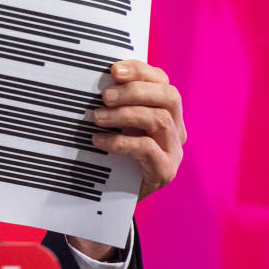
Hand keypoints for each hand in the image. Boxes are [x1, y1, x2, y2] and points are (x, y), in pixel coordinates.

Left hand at [93, 59, 184, 201]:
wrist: (112, 199)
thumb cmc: (111, 155)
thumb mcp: (114, 125)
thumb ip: (113, 103)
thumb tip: (93, 80)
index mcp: (166, 112)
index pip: (162, 81)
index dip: (140, 71)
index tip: (113, 69)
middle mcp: (176, 129)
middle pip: (169, 97)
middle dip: (135, 91)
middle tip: (105, 97)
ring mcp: (174, 151)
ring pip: (160, 120)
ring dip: (125, 114)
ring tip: (98, 118)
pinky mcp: (165, 171)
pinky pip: (147, 149)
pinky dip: (121, 141)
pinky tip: (99, 141)